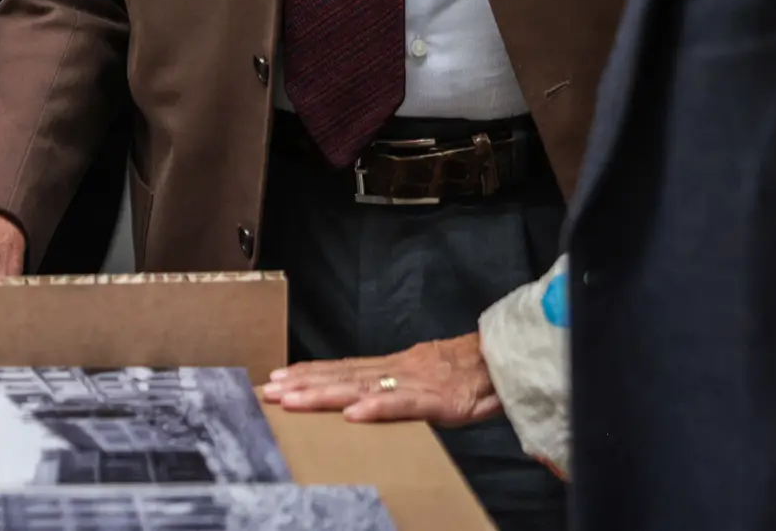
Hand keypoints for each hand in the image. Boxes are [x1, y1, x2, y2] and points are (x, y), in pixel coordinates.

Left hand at [261, 333, 498, 426]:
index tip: (278, 378)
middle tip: (268, 390)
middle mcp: (397, 370)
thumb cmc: (471, 374)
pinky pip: (403, 405)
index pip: (344, 369)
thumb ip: (400, 389)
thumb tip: (368, 401)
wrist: (507, 359)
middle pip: (343, 376)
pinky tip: (352, 415)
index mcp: (395, 366)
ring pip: (362, 388)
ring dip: (324, 395)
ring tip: (292, 400)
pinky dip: (377, 409)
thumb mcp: (428, 380)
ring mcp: (415, 382)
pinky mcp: (438, 398)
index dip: (310, 373)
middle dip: (302, 384)